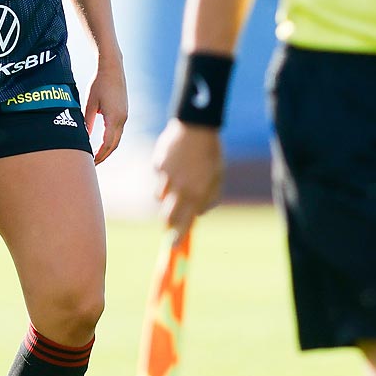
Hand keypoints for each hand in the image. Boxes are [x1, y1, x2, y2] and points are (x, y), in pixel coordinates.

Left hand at [84, 55, 129, 163]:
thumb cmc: (98, 83)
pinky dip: (110, 140)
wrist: (112, 68)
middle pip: (114, 144)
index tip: (92, 162)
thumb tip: (84, 139)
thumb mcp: (89, 103)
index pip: (108, 143)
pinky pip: (118, 131)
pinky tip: (101, 143)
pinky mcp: (123, 112)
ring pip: (117, 138)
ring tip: (96, 156)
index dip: (100, 155)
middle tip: (93, 164)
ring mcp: (124, 116)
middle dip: (104, 155)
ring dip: (108, 149)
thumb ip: (87, 122)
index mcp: (114, 118)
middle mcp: (122, 119)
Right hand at [153, 119, 222, 237]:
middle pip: (166, 215)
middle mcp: (179, 188)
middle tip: (171, 222)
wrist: (197, 127)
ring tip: (179, 179)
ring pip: (160, 194)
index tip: (173, 247)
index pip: (184, 222)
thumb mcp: (217, 179)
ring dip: (167, 193)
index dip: (178, 237)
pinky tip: (174, 162)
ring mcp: (166, 176)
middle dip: (168, 222)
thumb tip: (198, 214)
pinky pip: (158, 176)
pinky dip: (164, 173)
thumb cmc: (211, 155)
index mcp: (196, 193)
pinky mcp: (157, 164)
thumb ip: (209, 199)